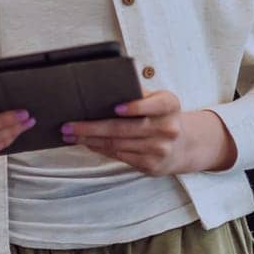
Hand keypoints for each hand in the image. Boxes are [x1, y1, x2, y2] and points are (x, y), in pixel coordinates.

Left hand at [62, 90, 237, 175]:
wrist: (184, 146)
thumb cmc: (161, 116)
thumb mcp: (157, 100)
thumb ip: (137, 94)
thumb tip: (100, 88)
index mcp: (170, 105)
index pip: (154, 104)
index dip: (135, 107)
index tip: (116, 108)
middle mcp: (168, 128)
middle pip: (124, 128)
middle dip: (92, 127)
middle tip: (69, 125)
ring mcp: (160, 149)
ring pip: (118, 144)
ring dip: (90, 140)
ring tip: (71, 135)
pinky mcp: (152, 165)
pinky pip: (120, 156)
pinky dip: (101, 149)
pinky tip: (87, 144)